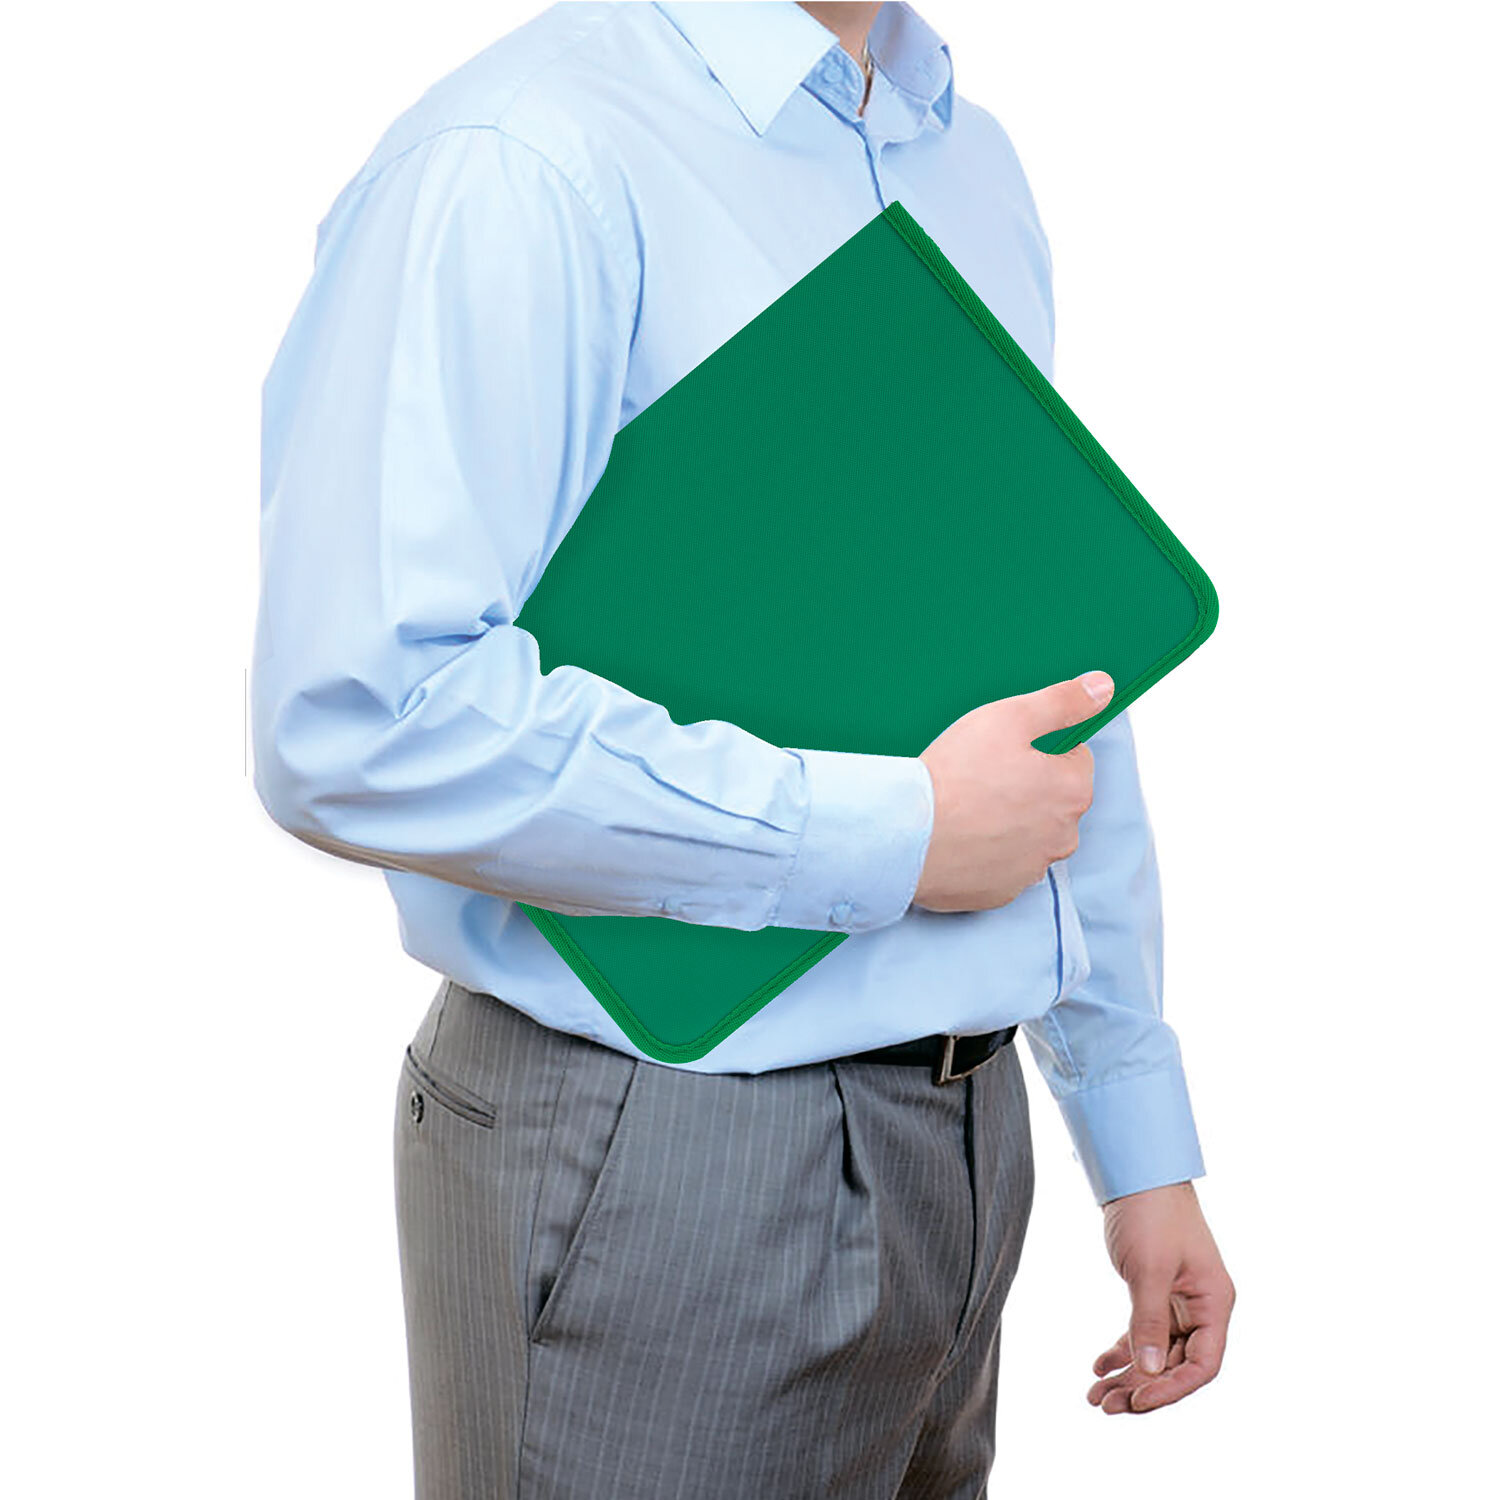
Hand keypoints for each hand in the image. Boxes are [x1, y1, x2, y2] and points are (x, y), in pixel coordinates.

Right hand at [913, 671, 1112, 912]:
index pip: (1074, 759)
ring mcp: (1032, 868)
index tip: (1005, 750)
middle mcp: (1063, 836)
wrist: (907, 833)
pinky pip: (1002, 865)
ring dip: (1009, 822)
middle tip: (982, 776)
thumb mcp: (1011, 717)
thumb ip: (1063, 702)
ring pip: (1029, 835)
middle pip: (1054, 800)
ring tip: (967, 808)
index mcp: (1073, 791)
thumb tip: (1104, 687)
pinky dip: (986, 852)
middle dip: (1027, 787)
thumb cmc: (957, 773)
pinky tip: (960, 836)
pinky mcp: (1001, 892)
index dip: (1039, 749)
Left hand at [1089, 1180, 1234, 1413]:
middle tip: (1104, 1404)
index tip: (1136, 1399)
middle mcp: (1202, 1307)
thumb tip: (1148, 1372)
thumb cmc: (1152, 1213)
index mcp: (1214, 1303)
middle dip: (1142, 1388)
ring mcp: (1179, 1301)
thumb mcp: (1149, 1269)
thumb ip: (1148, 1320)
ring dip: (1128, 1374)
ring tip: (1095, 1395)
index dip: (1171, 1388)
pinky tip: (1098, 1365)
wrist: (1136, 1173)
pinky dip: (1122, 1350)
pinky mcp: (1156, 1292)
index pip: (1202, 1365)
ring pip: (1156, 1352)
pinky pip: (1143, 1332)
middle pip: (1176, 1365)